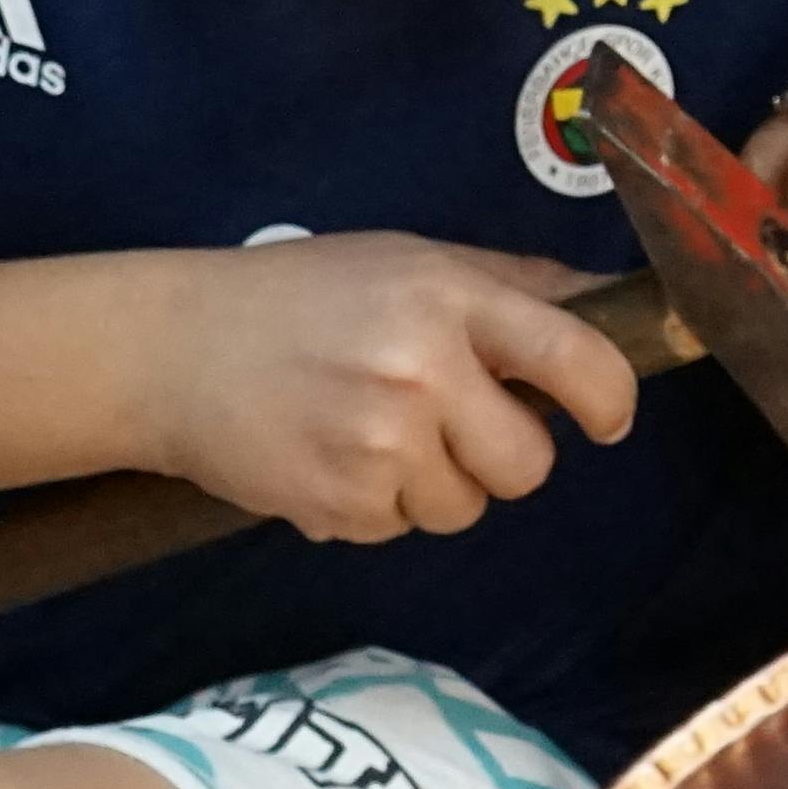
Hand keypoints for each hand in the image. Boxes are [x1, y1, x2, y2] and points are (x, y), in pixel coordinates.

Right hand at [156, 235, 636, 544]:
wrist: (173, 348)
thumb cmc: (303, 294)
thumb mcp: (411, 260)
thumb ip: (514, 286)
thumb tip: (613, 304)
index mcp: (449, 298)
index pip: (578, 359)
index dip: (610, 399)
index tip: (604, 416)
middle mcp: (422, 371)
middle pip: (529, 463)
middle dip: (504, 454)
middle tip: (451, 420)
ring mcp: (379, 445)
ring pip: (466, 507)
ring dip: (436, 483)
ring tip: (374, 431)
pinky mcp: (339, 505)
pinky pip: (402, 528)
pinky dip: (379, 504)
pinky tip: (334, 454)